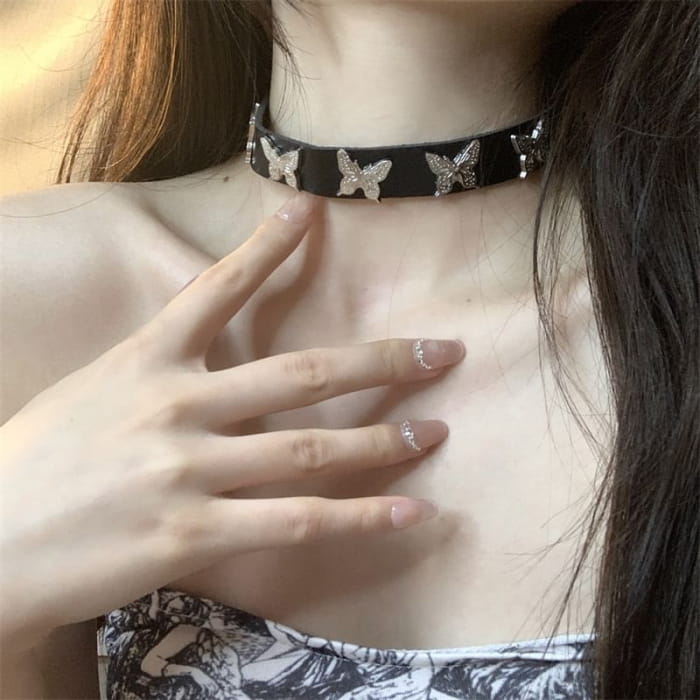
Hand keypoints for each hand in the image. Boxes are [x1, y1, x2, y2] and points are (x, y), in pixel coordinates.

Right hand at [0, 191, 465, 651]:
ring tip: (437, 430)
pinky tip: (410, 510)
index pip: (219, 287)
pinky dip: (360, 517)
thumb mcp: (92, 391)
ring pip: (311, 448)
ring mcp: (188, 469)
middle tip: (442, 351)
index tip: (312, 212)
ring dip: (384, 439)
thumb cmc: (35, 463)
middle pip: (302, 372)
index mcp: (146, 359)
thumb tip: (208, 364)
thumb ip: (156, 373)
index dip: (269, 247)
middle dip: (381, 360)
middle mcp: (175, 404)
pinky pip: (295, 521)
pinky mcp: (192, 531)